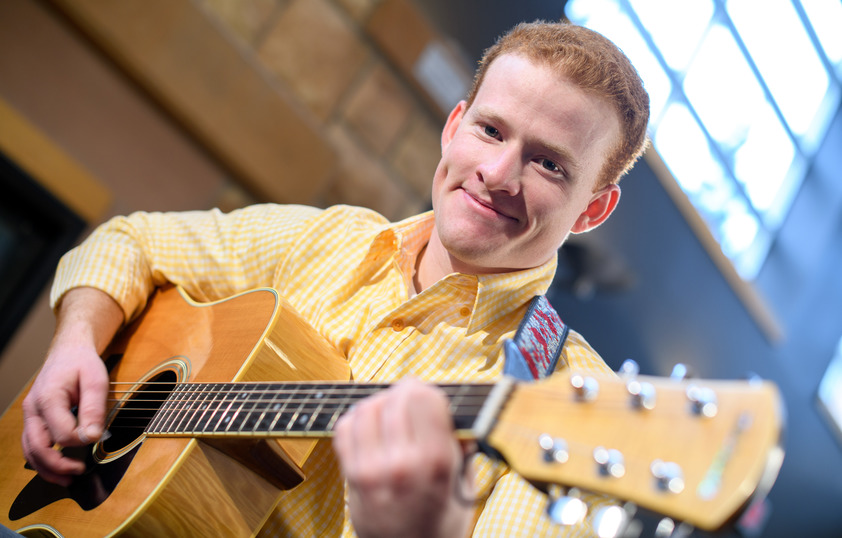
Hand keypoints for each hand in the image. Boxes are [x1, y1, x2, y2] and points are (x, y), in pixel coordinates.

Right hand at [20, 287, 122, 485]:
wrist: (68, 351)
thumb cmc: (82, 364)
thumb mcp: (96, 379)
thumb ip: (94, 408)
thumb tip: (93, 437)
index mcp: (48, 398)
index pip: (61, 432)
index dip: (80, 441)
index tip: (97, 437)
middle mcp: (33, 409)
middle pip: (36, 447)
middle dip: (57, 466)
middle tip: (79, 473)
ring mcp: (30, 416)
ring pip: (30, 451)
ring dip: (47, 469)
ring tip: (68, 479)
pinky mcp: (34, 420)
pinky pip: (33, 445)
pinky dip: (43, 461)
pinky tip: (60, 468)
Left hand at [333, 379, 474, 537]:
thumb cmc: (442, 521)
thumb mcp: (464, 482)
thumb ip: (459, 441)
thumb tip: (450, 406)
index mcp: (436, 463)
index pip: (424, 398)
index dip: (428, 391)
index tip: (431, 397)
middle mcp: (401, 465)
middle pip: (394, 399)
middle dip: (405, 393)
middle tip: (411, 400)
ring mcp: (371, 471)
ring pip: (367, 408)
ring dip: (380, 402)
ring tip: (392, 413)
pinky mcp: (351, 477)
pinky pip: (345, 428)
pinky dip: (357, 418)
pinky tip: (372, 426)